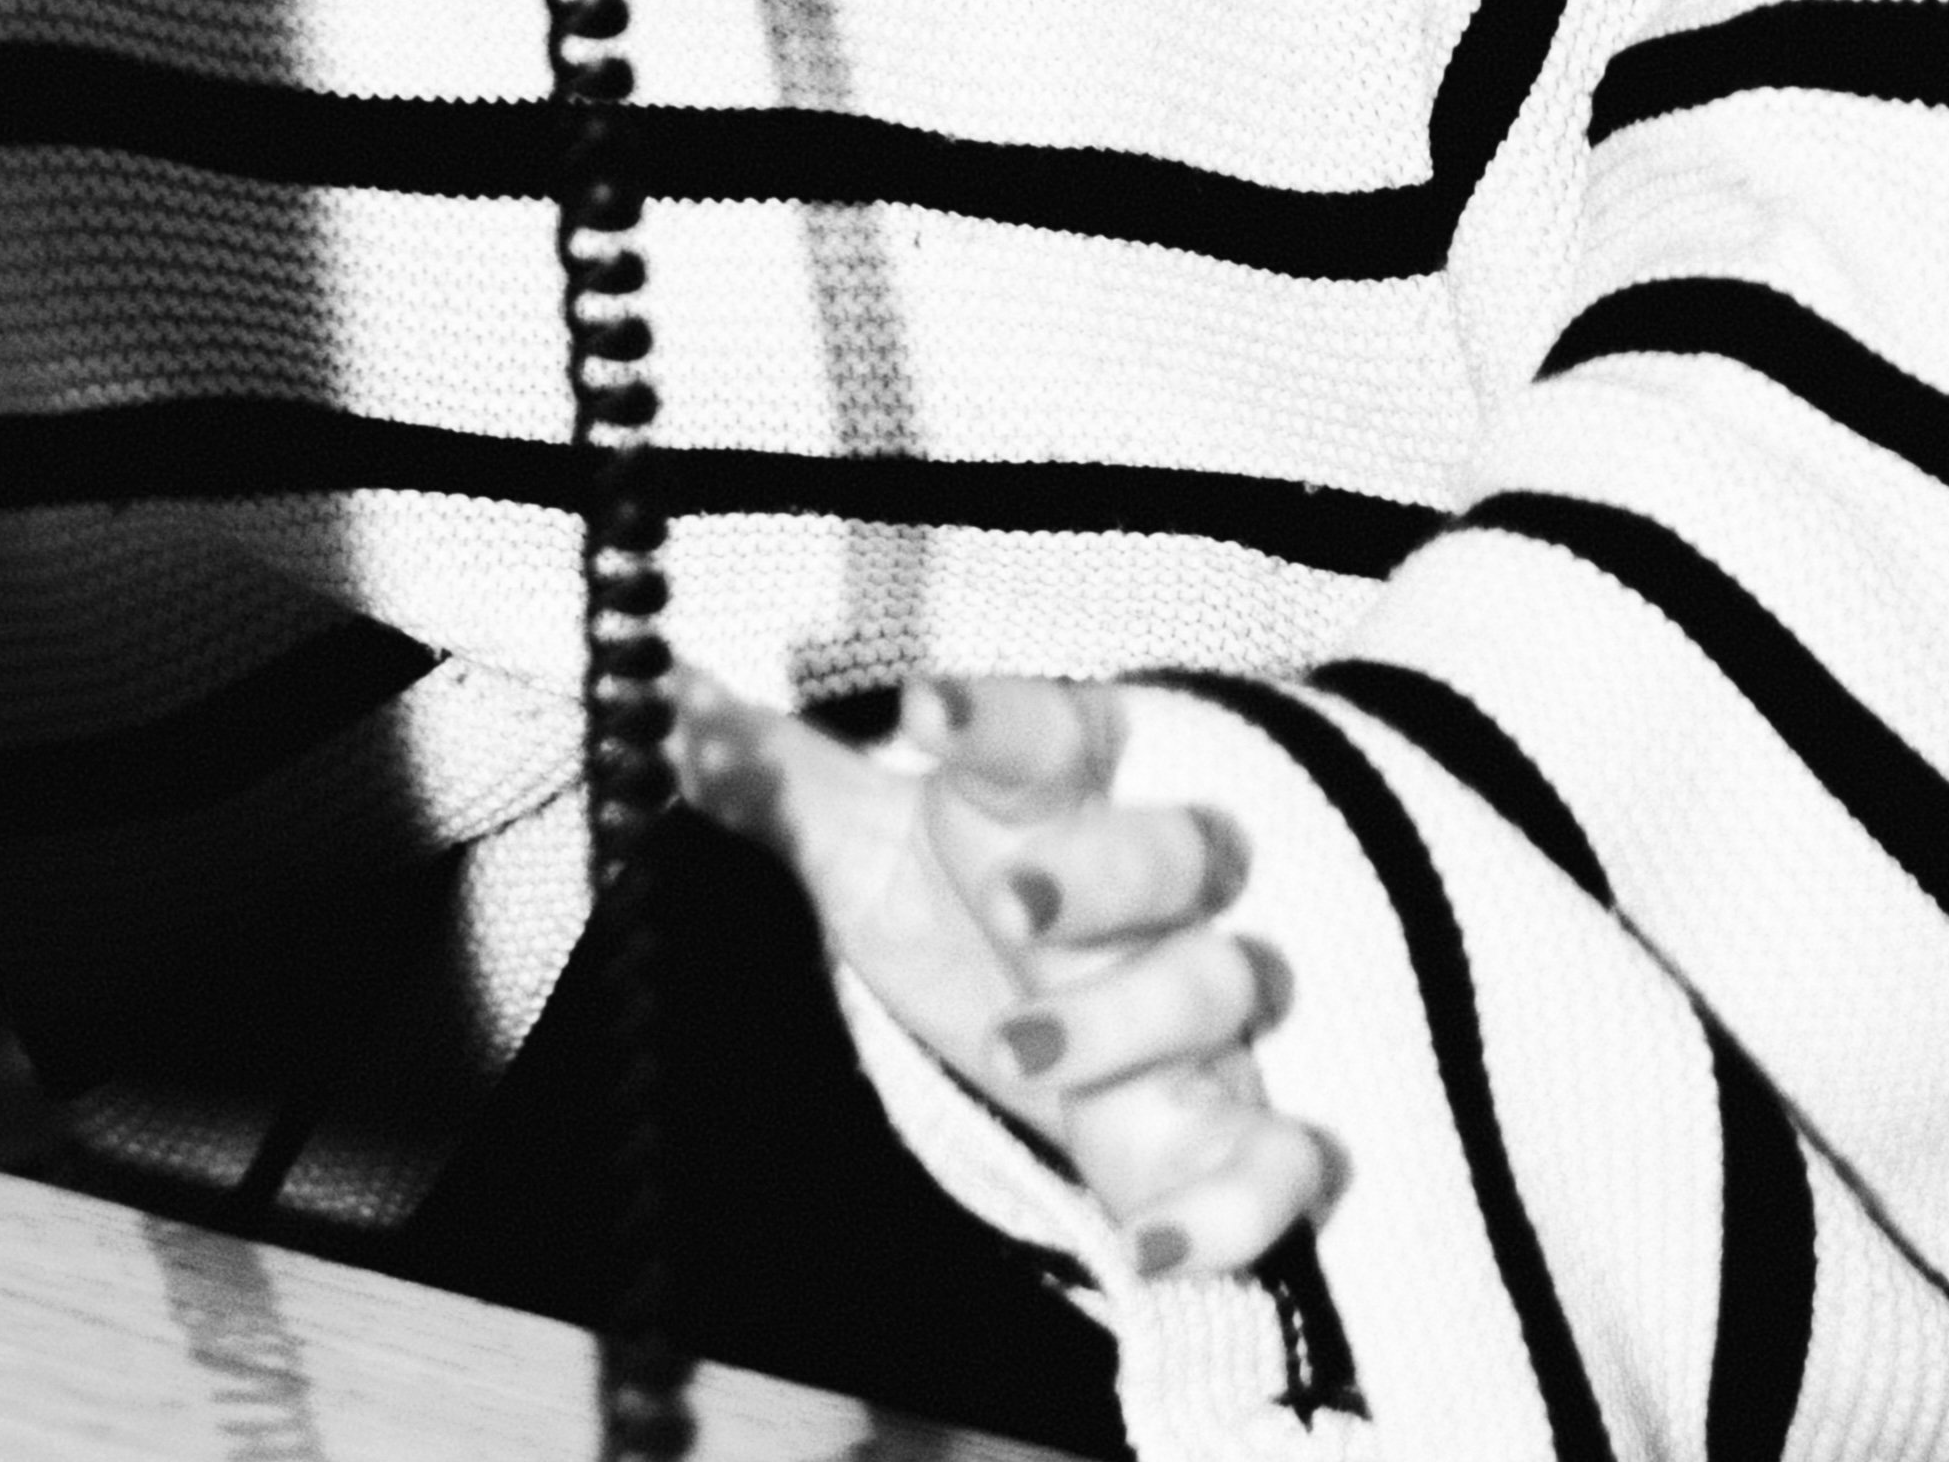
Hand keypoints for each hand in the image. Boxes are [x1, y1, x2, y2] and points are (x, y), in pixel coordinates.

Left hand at [673, 668, 1341, 1279]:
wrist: (1072, 1019)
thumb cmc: (963, 904)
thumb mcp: (865, 847)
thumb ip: (775, 782)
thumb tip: (666, 708)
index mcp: (1060, 794)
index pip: (1049, 729)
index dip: (999, 716)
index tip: (928, 706)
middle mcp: (1154, 890)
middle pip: (1172, 851)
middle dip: (1102, 872)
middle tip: (1011, 903)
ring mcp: (1205, 1009)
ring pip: (1224, 983)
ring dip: (1133, 1019)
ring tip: (1017, 1054)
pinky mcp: (1232, 1130)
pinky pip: (1282, 1158)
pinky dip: (1239, 1203)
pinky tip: (1155, 1240)